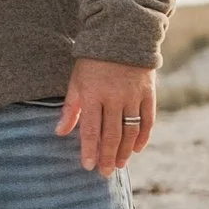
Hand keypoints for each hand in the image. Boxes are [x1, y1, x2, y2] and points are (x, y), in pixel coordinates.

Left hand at [56, 61, 155, 176]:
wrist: (122, 35)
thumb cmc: (92, 61)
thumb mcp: (76, 81)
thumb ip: (70, 108)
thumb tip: (60, 132)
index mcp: (93, 94)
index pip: (90, 129)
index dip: (89, 150)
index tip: (88, 166)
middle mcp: (114, 97)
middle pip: (111, 134)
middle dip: (108, 156)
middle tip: (105, 173)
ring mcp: (133, 95)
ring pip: (130, 131)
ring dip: (124, 150)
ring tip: (119, 164)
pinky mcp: (148, 93)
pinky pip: (148, 120)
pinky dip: (143, 136)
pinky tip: (136, 149)